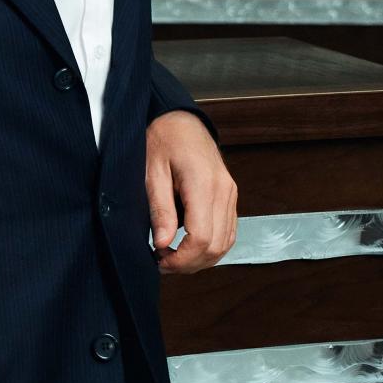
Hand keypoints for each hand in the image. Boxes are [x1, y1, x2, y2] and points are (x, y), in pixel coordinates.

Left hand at [147, 111, 236, 273]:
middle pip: (216, 246)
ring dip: (201, 258)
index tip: (159, 260)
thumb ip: (160, 209)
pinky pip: (227, 232)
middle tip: (162, 263)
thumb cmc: (161, 140)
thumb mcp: (151, 172)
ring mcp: (231, 194)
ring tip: (172, 258)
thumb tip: (163, 244)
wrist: (180, 119)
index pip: (201, 238)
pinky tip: (187, 247)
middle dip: (189, 263)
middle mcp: (224, 192)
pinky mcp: (230, 197)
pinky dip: (210, 246)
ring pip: (225, 243)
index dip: (181, 258)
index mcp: (204, 184)